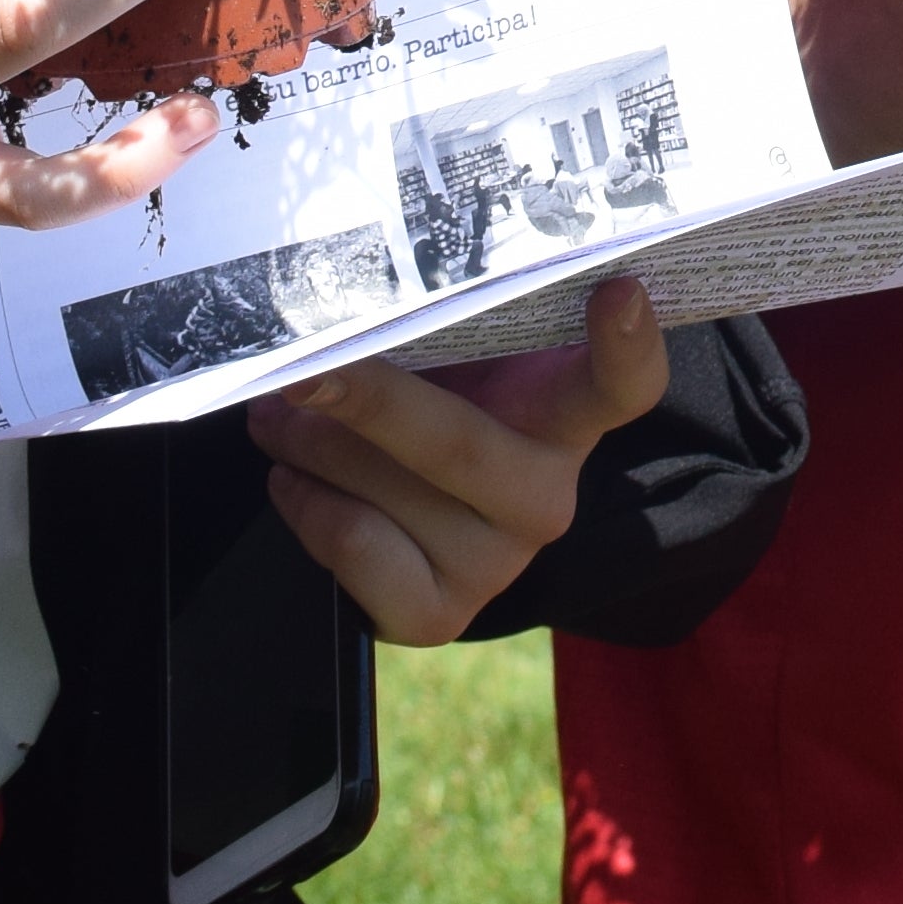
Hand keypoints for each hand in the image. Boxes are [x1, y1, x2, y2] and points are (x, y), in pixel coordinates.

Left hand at [247, 272, 672, 642]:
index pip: (623, 385)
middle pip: (460, 444)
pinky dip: (306, 503)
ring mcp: (496, 562)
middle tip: (301, 368)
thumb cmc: (431, 410)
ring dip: (308, 443)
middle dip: (368, 401)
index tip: (618, 290)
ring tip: (275, 413)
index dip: (627, 344)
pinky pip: (355, 546)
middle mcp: (545, 493)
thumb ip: (428, 331)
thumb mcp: (448, 365)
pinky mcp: (437, 614)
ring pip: (387, 490)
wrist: (416, 526)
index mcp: (565, 417)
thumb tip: (336, 308)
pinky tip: (292, 480)